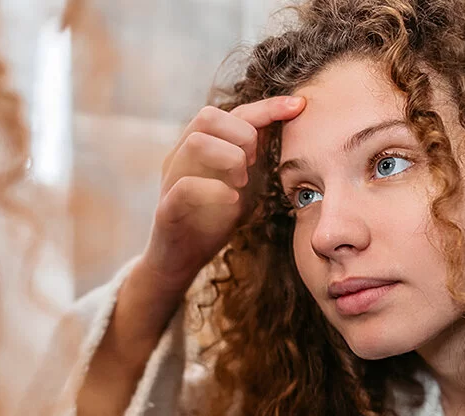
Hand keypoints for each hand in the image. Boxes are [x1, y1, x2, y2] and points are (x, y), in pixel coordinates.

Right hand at [137, 96, 305, 295]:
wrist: (181, 260)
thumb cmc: (213, 216)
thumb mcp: (241, 182)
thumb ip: (255, 156)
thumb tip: (287, 126)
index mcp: (199, 145)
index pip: (232, 112)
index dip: (267, 107)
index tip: (298, 106)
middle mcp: (180, 156)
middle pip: (207, 116)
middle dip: (241, 135)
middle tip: (255, 162)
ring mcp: (170, 180)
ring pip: (195, 142)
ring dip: (229, 158)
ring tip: (241, 183)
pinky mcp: (166, 209)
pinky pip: (186, 186)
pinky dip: (215, 191)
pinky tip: (232, 201)